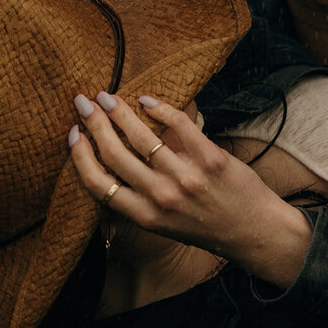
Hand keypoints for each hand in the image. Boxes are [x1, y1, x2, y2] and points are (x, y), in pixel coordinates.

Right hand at [69, 90, 311, 287]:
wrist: (254, 230)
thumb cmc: (206, 226)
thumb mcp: (164, 225)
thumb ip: (138, 201)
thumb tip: (108, 168)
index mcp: (145, 216)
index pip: (98, 183)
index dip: (80, 155)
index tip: (73, 133)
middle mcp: (161, 198)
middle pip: (114, 154)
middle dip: (94, 123)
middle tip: (83, 102)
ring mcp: (187, 178)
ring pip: (141, 136)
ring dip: (119, 111)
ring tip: (108, 96)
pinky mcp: (211, 160)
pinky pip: (180, 125)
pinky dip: (161, 108)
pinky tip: (147, 99)